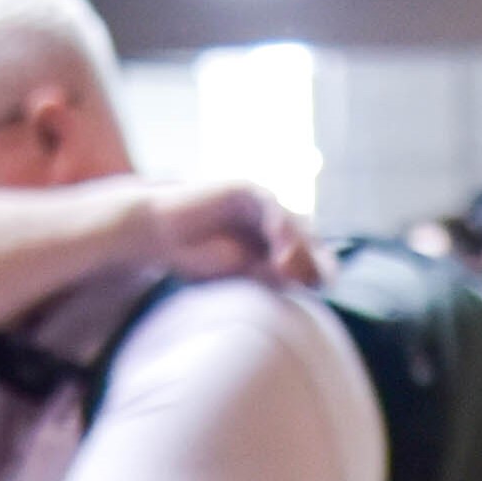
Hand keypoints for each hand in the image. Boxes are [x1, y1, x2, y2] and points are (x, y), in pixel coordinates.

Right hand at [129, 179, 305, 286]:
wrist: (160, 234)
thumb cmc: (198, 258)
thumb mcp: (240, 275)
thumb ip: (272, 275)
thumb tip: (303, 280)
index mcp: (282, 249)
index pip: (317, 262)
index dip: (321, 274)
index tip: (316, 289)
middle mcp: (279, 227)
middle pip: (314, 244)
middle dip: (312, 263)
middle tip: (303, 281)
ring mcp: (265, 207)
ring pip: (296, 225)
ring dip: (297, 245)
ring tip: (286, 265)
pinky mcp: (248, 191)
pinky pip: (271, 204)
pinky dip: (277, 221)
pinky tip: (277, 238)